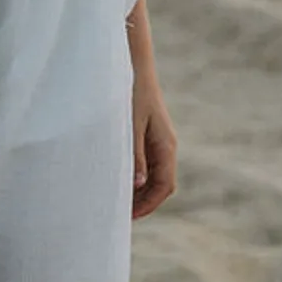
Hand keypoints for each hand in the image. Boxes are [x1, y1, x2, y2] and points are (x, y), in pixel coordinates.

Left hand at [131, 72, 176, 219]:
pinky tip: (117, 178)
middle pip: (160, 184)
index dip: (148, 205)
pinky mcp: (148, 134)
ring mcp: (158, 140)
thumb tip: (137, 185)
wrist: (132, 64)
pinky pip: (146, 163)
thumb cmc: (130, 93)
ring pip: (153, 175)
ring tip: (116, 200)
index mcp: (166, 146)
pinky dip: (135, 176)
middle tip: (118, 215)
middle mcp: (166, 145)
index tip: (128, 218)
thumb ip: (134, 156)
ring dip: (138, 190)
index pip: (164, 186)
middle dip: (142, 202)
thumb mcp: (129, 126)